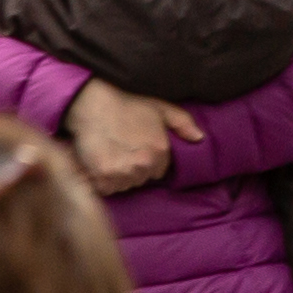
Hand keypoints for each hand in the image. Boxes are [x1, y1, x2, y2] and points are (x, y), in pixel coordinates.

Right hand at [63, 78, 199, 193]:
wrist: (93, 104)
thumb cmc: (126, 103)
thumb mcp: (159, 108)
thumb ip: (182, 123)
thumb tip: (200, 138)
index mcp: (160, 152)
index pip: (158, 170)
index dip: (146, 159)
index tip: (135, 148)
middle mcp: (144, 166)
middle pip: (141, 179)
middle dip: (133, 168)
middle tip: (120, 149)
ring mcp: (123, 174)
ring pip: (124, 185)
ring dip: (118, 176)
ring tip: (109, 155)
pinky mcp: (103, 179)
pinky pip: (107, 189)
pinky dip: (102, 181)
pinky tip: (99, 163)